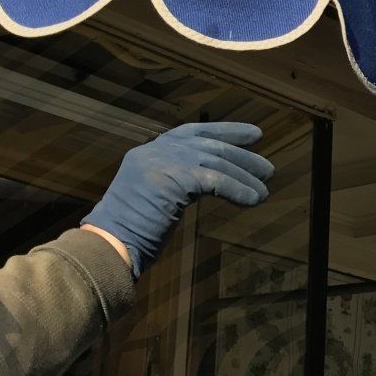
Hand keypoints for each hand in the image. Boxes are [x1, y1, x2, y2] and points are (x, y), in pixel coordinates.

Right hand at [82, 122, 272, 275]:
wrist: (108, 244)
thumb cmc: (128, 231)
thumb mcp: (153, 195)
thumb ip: (176, 181)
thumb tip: (211, 181)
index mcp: (149, 152)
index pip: (192, 132)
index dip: (224, 131)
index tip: (252, 134)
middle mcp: (155, 150)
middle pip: (209, 145)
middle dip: (242, 155)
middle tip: (267, 167)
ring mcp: (163, 161)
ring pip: (216, 162)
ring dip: (246, 176)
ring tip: (265, 189)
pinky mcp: (174, 178)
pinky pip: (216, 180)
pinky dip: (239, 190)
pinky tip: (254, 200)